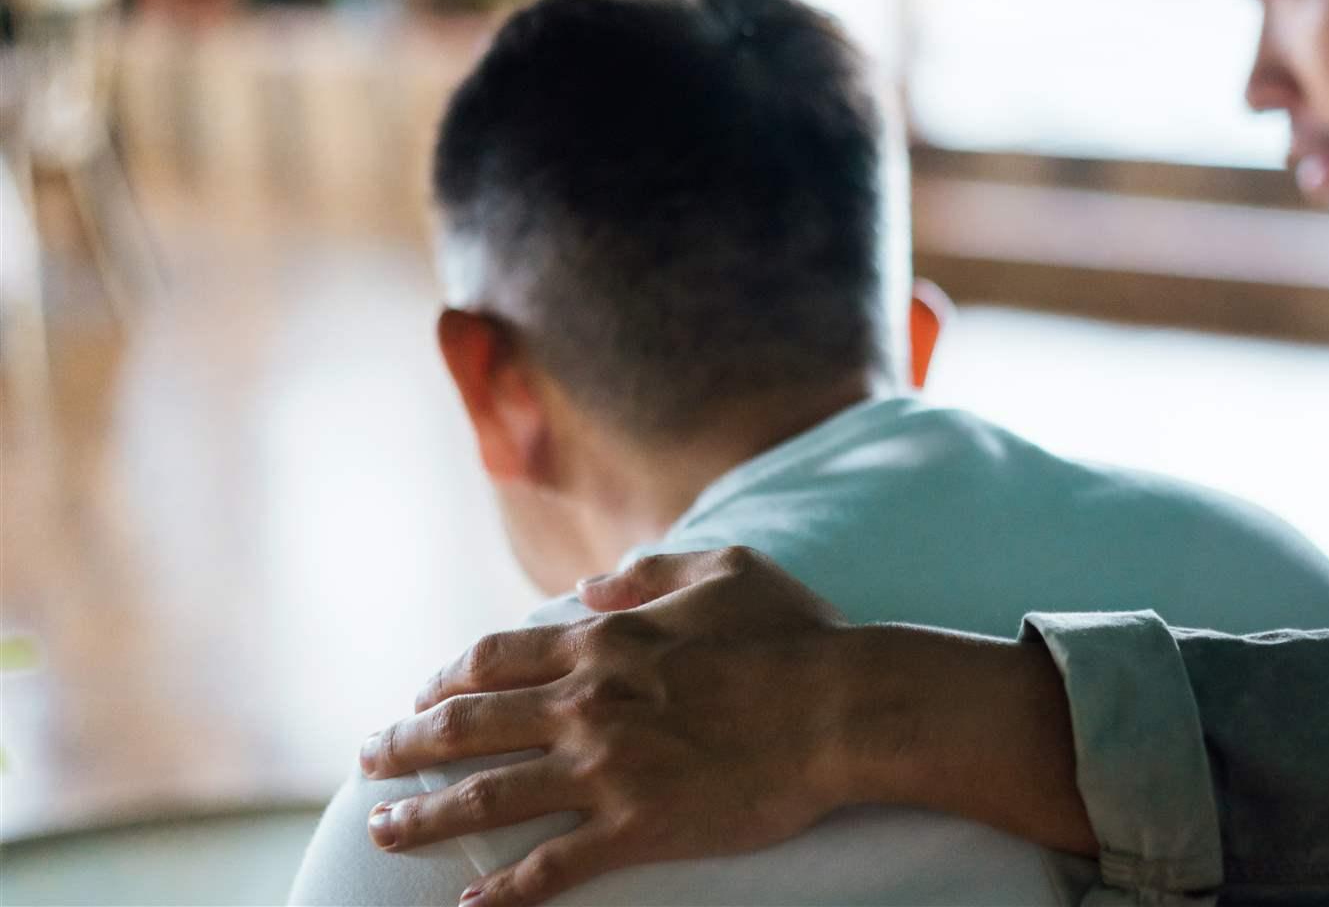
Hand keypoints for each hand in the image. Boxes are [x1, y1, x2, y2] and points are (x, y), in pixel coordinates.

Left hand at [358, 546, 851, 906]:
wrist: (844, 708)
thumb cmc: (795, 636)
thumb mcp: (726, 570)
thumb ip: (650, 572)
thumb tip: (590, 584)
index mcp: (604, 642)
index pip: (493, 659)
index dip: (445, 678)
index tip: (422, 694)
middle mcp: (587, 704)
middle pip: (467, 726)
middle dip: (406, 744)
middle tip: (369, 760)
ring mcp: (607, 770)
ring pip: (488, 797)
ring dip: (425, 815)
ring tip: (384, 829)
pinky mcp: (638, 827)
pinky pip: (552, 866)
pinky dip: (506, 891)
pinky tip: (470, 905)